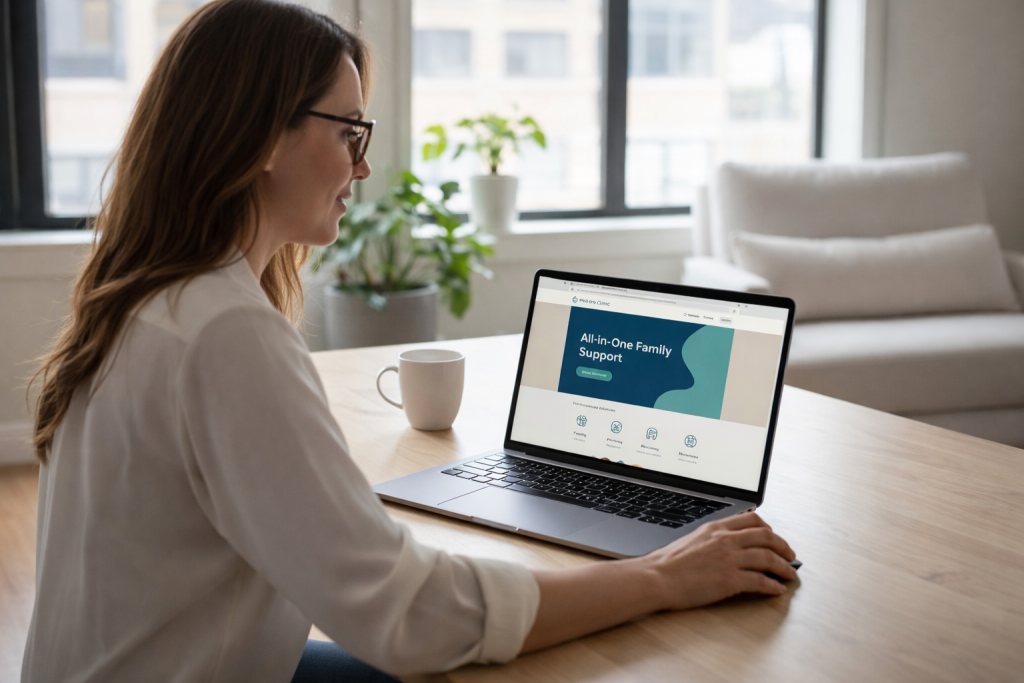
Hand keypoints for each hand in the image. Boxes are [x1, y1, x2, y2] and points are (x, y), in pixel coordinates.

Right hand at [646, 511, 796, 610]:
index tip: (774, 537)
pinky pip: (761, 581)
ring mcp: (730, 559)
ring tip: (790, 574)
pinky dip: (773, 586)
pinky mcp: (731, 579)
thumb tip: (724, 546)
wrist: (657, 577)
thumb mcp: (691, 539)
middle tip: (790, 555)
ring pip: (768, 558)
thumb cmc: (667, 563)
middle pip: (766, 537)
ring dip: (784, 567)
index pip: (752, 520)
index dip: (769, 529)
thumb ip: (711, 539)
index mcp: (716, 528)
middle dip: (783, 546)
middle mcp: (726, 540)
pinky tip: (777, 590)